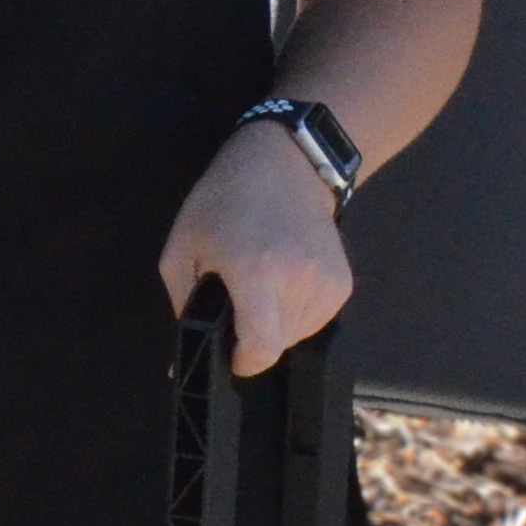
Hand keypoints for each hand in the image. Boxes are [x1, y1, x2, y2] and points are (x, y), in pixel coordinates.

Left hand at [158, 119, 353, 376]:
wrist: (285, 164)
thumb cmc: (223, 202)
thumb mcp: (182, 248)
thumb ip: (184, 305)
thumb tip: (187, 360)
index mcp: (254, 273)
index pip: (262, 348)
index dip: (244, 362)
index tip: (231, 354)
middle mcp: (297, 281)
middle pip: (277, 344)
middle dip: (254, 334)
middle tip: (239, 298)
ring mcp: (326, 283)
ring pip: (297, 334)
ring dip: (275, 322)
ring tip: (262, 282)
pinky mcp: (343, 283)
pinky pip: (315, 319)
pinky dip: (296, 311)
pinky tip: (284, 279)